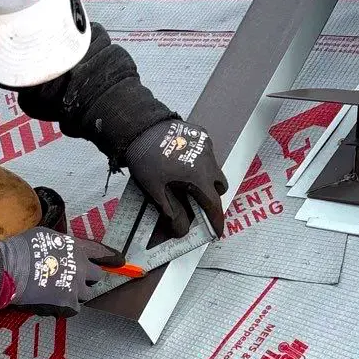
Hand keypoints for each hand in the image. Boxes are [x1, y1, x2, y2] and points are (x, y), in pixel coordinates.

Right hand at [0, 228, 123, 316]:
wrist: (13, 268)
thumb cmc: (22, 249)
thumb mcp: (44, 236)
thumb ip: (59, 244)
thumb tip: (59, 248)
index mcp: (75, 247)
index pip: (99, 251)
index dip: (110, 256)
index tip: (120, 261)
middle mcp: (81, 266)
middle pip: (97, 275)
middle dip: (89, 277)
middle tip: (76, 280)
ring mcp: (76, 285)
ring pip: (88, 293)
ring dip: (79, 293)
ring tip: (63, 292)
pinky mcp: (68, 302)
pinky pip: (75, 308)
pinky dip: (67, 307)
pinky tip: (56, 304)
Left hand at [125, 119, 228, 238]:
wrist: (140, 127)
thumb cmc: (146, 159)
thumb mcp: (155, 190)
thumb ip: (172, 212)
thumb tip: (182, 231)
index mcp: (199, 177)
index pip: (213, 204)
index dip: (216, 220)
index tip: (217, 231)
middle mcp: (209, 160)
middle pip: (219, 186)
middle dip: (211, 196)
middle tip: (196, 202)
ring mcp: (207, 145)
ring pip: (214, 168)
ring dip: (205, 177)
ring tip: (184, 179)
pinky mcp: (201, 134)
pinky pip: (207, 153)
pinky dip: (199, 161)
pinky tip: (181, 161)